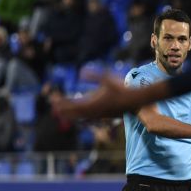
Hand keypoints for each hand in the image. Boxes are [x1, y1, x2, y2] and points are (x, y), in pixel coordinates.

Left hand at [55, 75, 170, 118]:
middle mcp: (95, 111)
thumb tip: (80, 73)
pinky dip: (81, 116)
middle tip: (54, 106)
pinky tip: (81, 115)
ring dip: (71, 114)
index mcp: (93, 103)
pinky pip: (89, 118)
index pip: (73, 105)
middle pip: (74, 113)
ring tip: (63, 112)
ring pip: (81, 117)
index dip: (62, 103)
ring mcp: (100, 115)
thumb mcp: (107, 78)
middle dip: (64, 109)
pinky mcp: (105, 116)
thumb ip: (94, 75)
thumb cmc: (122, 88)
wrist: (136, 101)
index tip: (53, 100)